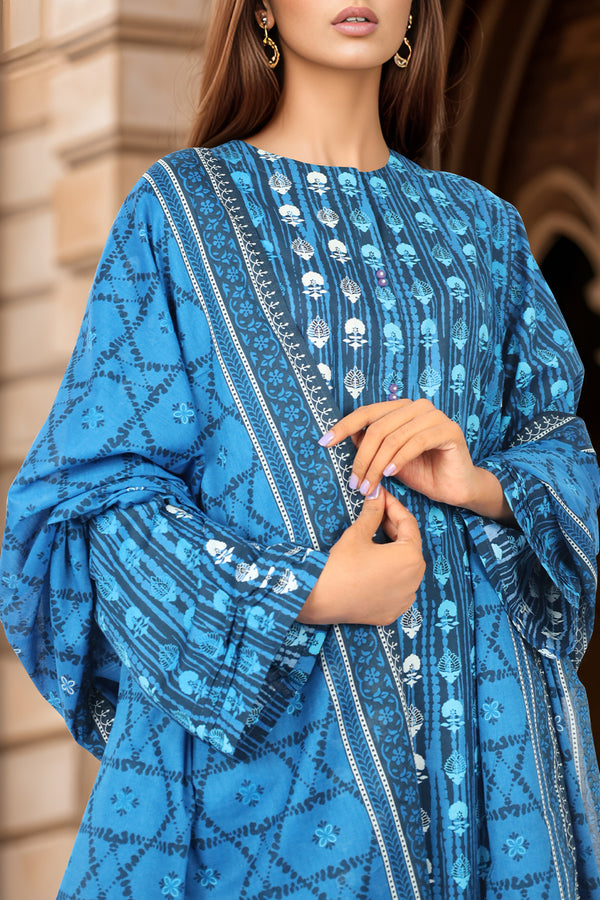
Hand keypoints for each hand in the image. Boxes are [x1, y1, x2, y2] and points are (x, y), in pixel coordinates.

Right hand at [297, 487, 424, 625]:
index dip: (394, 507)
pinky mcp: (394, 611)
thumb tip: (377, 494)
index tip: (382, 497)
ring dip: (394, 552)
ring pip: (405, 568)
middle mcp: (415, 579)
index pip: (408, 524)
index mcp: (411, 557)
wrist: (321, 599)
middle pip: (409, 546)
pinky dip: (390, 575)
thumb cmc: (341, 565)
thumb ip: (373, 512)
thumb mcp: (358, 533)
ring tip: (376, 538)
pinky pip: (398, 588)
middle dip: (394, 528)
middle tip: (377, 514)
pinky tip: (375, 566)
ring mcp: (405, 598)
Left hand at [319, 399, 513, 522]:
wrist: (455, 488)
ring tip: (369, 486)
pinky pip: (416, 442)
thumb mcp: (387, 459)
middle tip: (354, 483)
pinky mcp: (449, 430)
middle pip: (378, 427)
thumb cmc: (422, 472)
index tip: (324, 442)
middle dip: (362, 458)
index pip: (367, 413)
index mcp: (401, 408)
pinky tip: (389, 474)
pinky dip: (399, 459)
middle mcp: (418, 407)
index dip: (343, 426)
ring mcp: (435, 416)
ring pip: (394, 437)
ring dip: (377, 465)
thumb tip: (340, 436)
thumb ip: (369, 445)